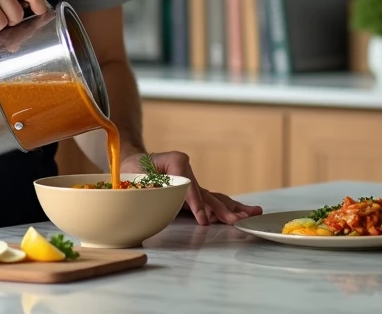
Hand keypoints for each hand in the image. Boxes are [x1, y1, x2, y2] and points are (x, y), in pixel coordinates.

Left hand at [121, 151, 262, 225]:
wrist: (130, 161)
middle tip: (239, 220)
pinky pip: (209, 201)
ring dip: (231, 208)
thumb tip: (167, 199)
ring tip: (251, 214)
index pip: (190, 186)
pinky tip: (239, 214)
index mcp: (177, 162)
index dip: (197, 203)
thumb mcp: (137, 171)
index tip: (203, 219)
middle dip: (224, 208)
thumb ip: (152, 184)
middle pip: (208, 193)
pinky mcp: (190, 193)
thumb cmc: (132, 166)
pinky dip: (224, 209)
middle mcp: (188, 172)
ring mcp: (191, 184)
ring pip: (213, 197)